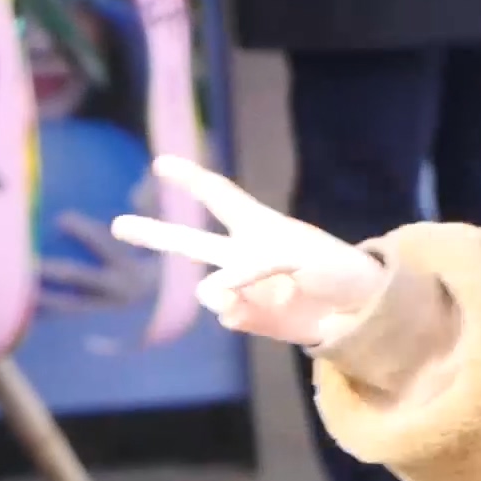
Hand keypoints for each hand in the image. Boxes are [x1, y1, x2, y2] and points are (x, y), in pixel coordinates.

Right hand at [111, 157, 390, 347]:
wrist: (363, 314)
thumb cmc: (341, 270)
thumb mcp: (302, 257)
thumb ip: (252, 267)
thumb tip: (211, 290)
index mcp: (260, 226)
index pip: (219, 195)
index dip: (190, 178)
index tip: (161, 163)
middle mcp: (244, 255)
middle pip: (190, 242)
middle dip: (154, 234)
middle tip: (117, 224)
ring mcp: (244, 289)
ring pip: (208, 289)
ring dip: (219, 291)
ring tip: (240, 293)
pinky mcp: (250, 317)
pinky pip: (226, 315)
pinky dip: (239, 313)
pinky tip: (264, 311)